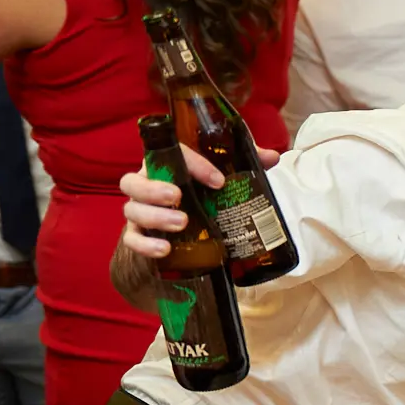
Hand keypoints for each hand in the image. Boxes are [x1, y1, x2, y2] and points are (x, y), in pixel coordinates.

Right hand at [116, 141, 276, 259]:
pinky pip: (132, 240)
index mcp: (166, 165)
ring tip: (182, 224)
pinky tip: (165, 250)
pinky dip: (145, 246)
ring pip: (132, 211)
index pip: (171, 154)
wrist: (185, 225)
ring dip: (154, 217)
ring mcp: (140, 212)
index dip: (193, 164)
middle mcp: (147, 185)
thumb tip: (273, 157)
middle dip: (154, 189)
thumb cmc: (202, 191)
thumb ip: (246, 163)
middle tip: (179, 197)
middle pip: (133, 182)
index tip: (219, 180)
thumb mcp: (225, 174)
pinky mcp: (139, 236)